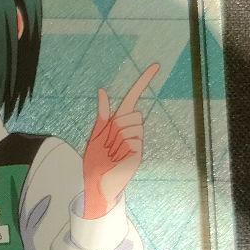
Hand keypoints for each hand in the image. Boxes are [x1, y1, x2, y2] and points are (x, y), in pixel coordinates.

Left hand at [82, 63, 158, 218]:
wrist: (97, 184)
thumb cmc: (94, 162)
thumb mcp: (95, 135)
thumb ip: (102, 114)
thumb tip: (103, 91)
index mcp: (119, 123)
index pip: (133, 98)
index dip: (143, 82)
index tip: (155, 66)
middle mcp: (131, 130)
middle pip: (133, 113)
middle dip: (118, 125)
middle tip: (107, 143)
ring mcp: (136, 142)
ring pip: (133, 127)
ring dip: (117, 139)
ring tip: (111, 153)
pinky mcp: (138, 154)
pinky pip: (133, 141)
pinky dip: (121, 148)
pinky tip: (117, 159)